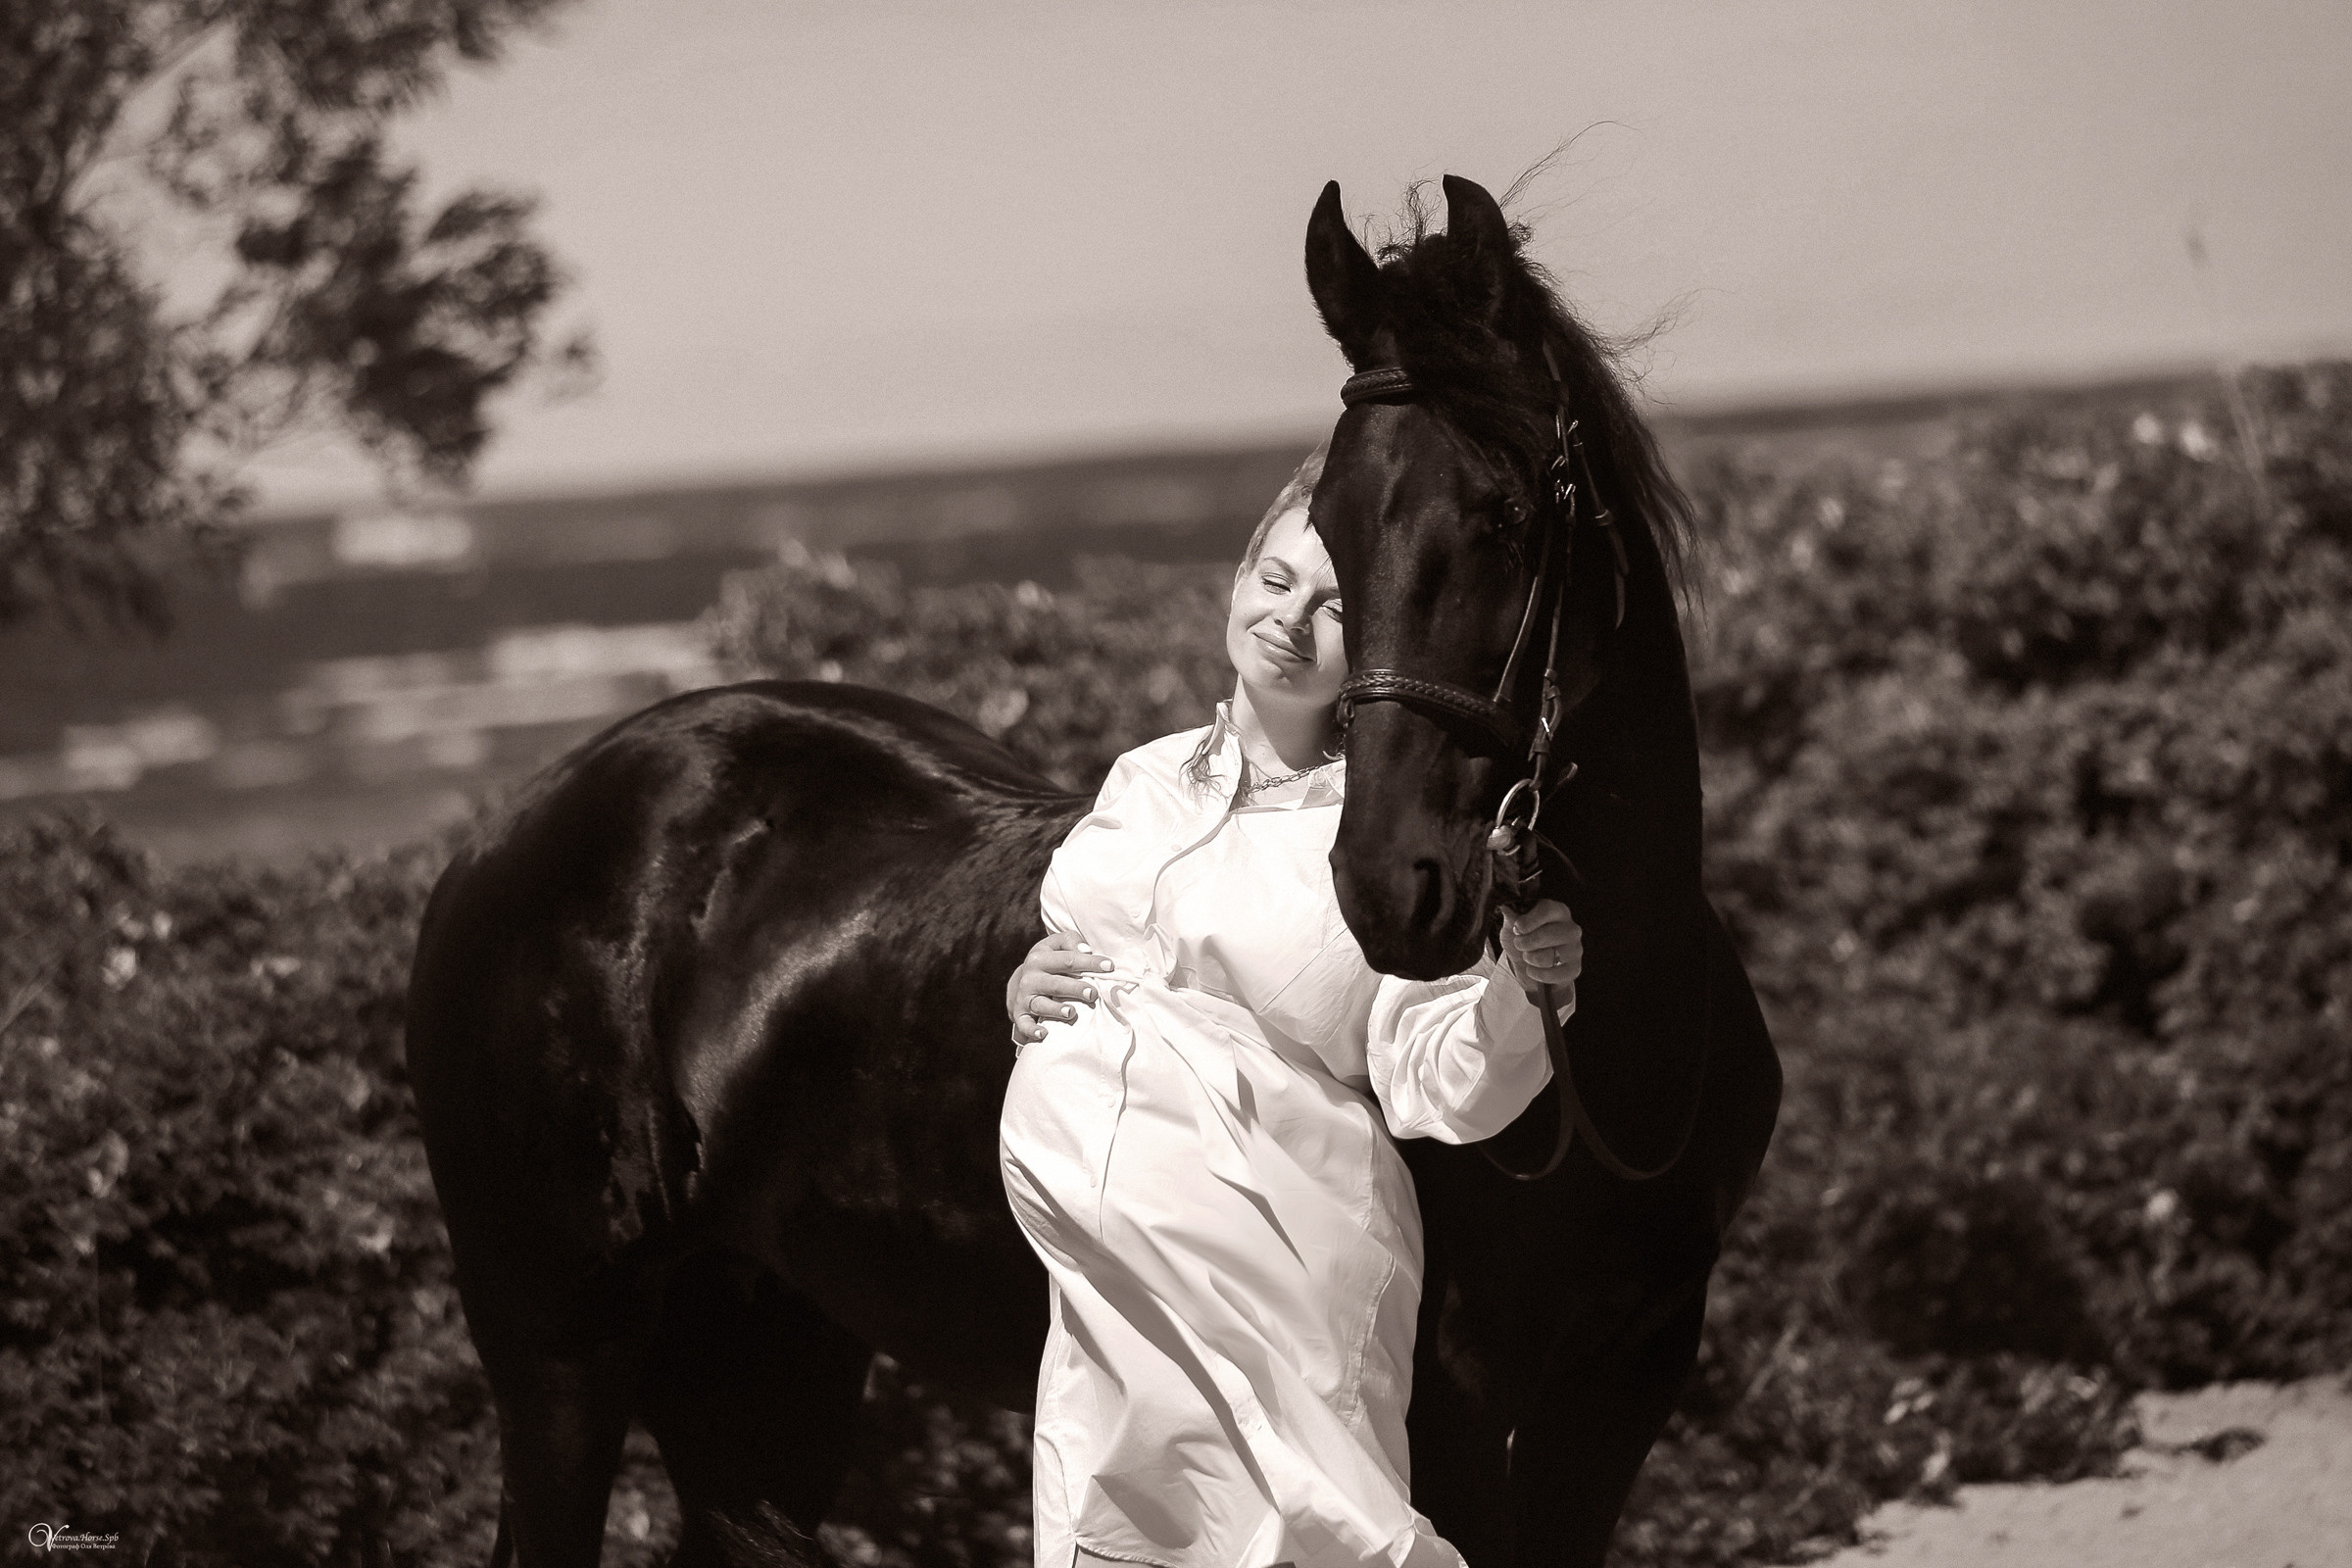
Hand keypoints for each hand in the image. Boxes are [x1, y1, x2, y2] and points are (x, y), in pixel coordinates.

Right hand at [1007, 931, 1114, 1048]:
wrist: (1021, 981)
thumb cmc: (1049, 961)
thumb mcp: (1055, 945)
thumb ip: (1070, 941)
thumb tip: (1086, 950)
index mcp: (1039, 958)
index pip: (1068, 960)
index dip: (1089, 963)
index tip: (1109, 967)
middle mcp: (1030, 978)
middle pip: (1055, 984)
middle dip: (1074, 989)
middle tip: (1093, 993)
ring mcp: (1024, 997)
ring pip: (1041, 1004)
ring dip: (1055, 1009)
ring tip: (1071, 1012)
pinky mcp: (1020, 1014)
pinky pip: (1025, 1024)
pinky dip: (1032, 1030)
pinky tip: (1044, 1034)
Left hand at [1499, 898, 1581, 1000]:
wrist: (1528, 965)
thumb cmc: (1524, 940)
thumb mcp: (1513, 926)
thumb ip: (1511, 917)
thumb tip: (1505, 907)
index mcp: (1558, 911)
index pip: (1547, 909)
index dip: (1529, 920)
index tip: (1517, 928)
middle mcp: (1571, 928)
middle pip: (1548, 934)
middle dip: (1526, 943)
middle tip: (1519, 945)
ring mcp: (1575, 949)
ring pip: (1550, 956)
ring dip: (1532, 959)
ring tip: (1527, 957)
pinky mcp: (1574, 968)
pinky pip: (1555, 974)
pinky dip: (1538, 974)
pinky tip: (1533, 970)